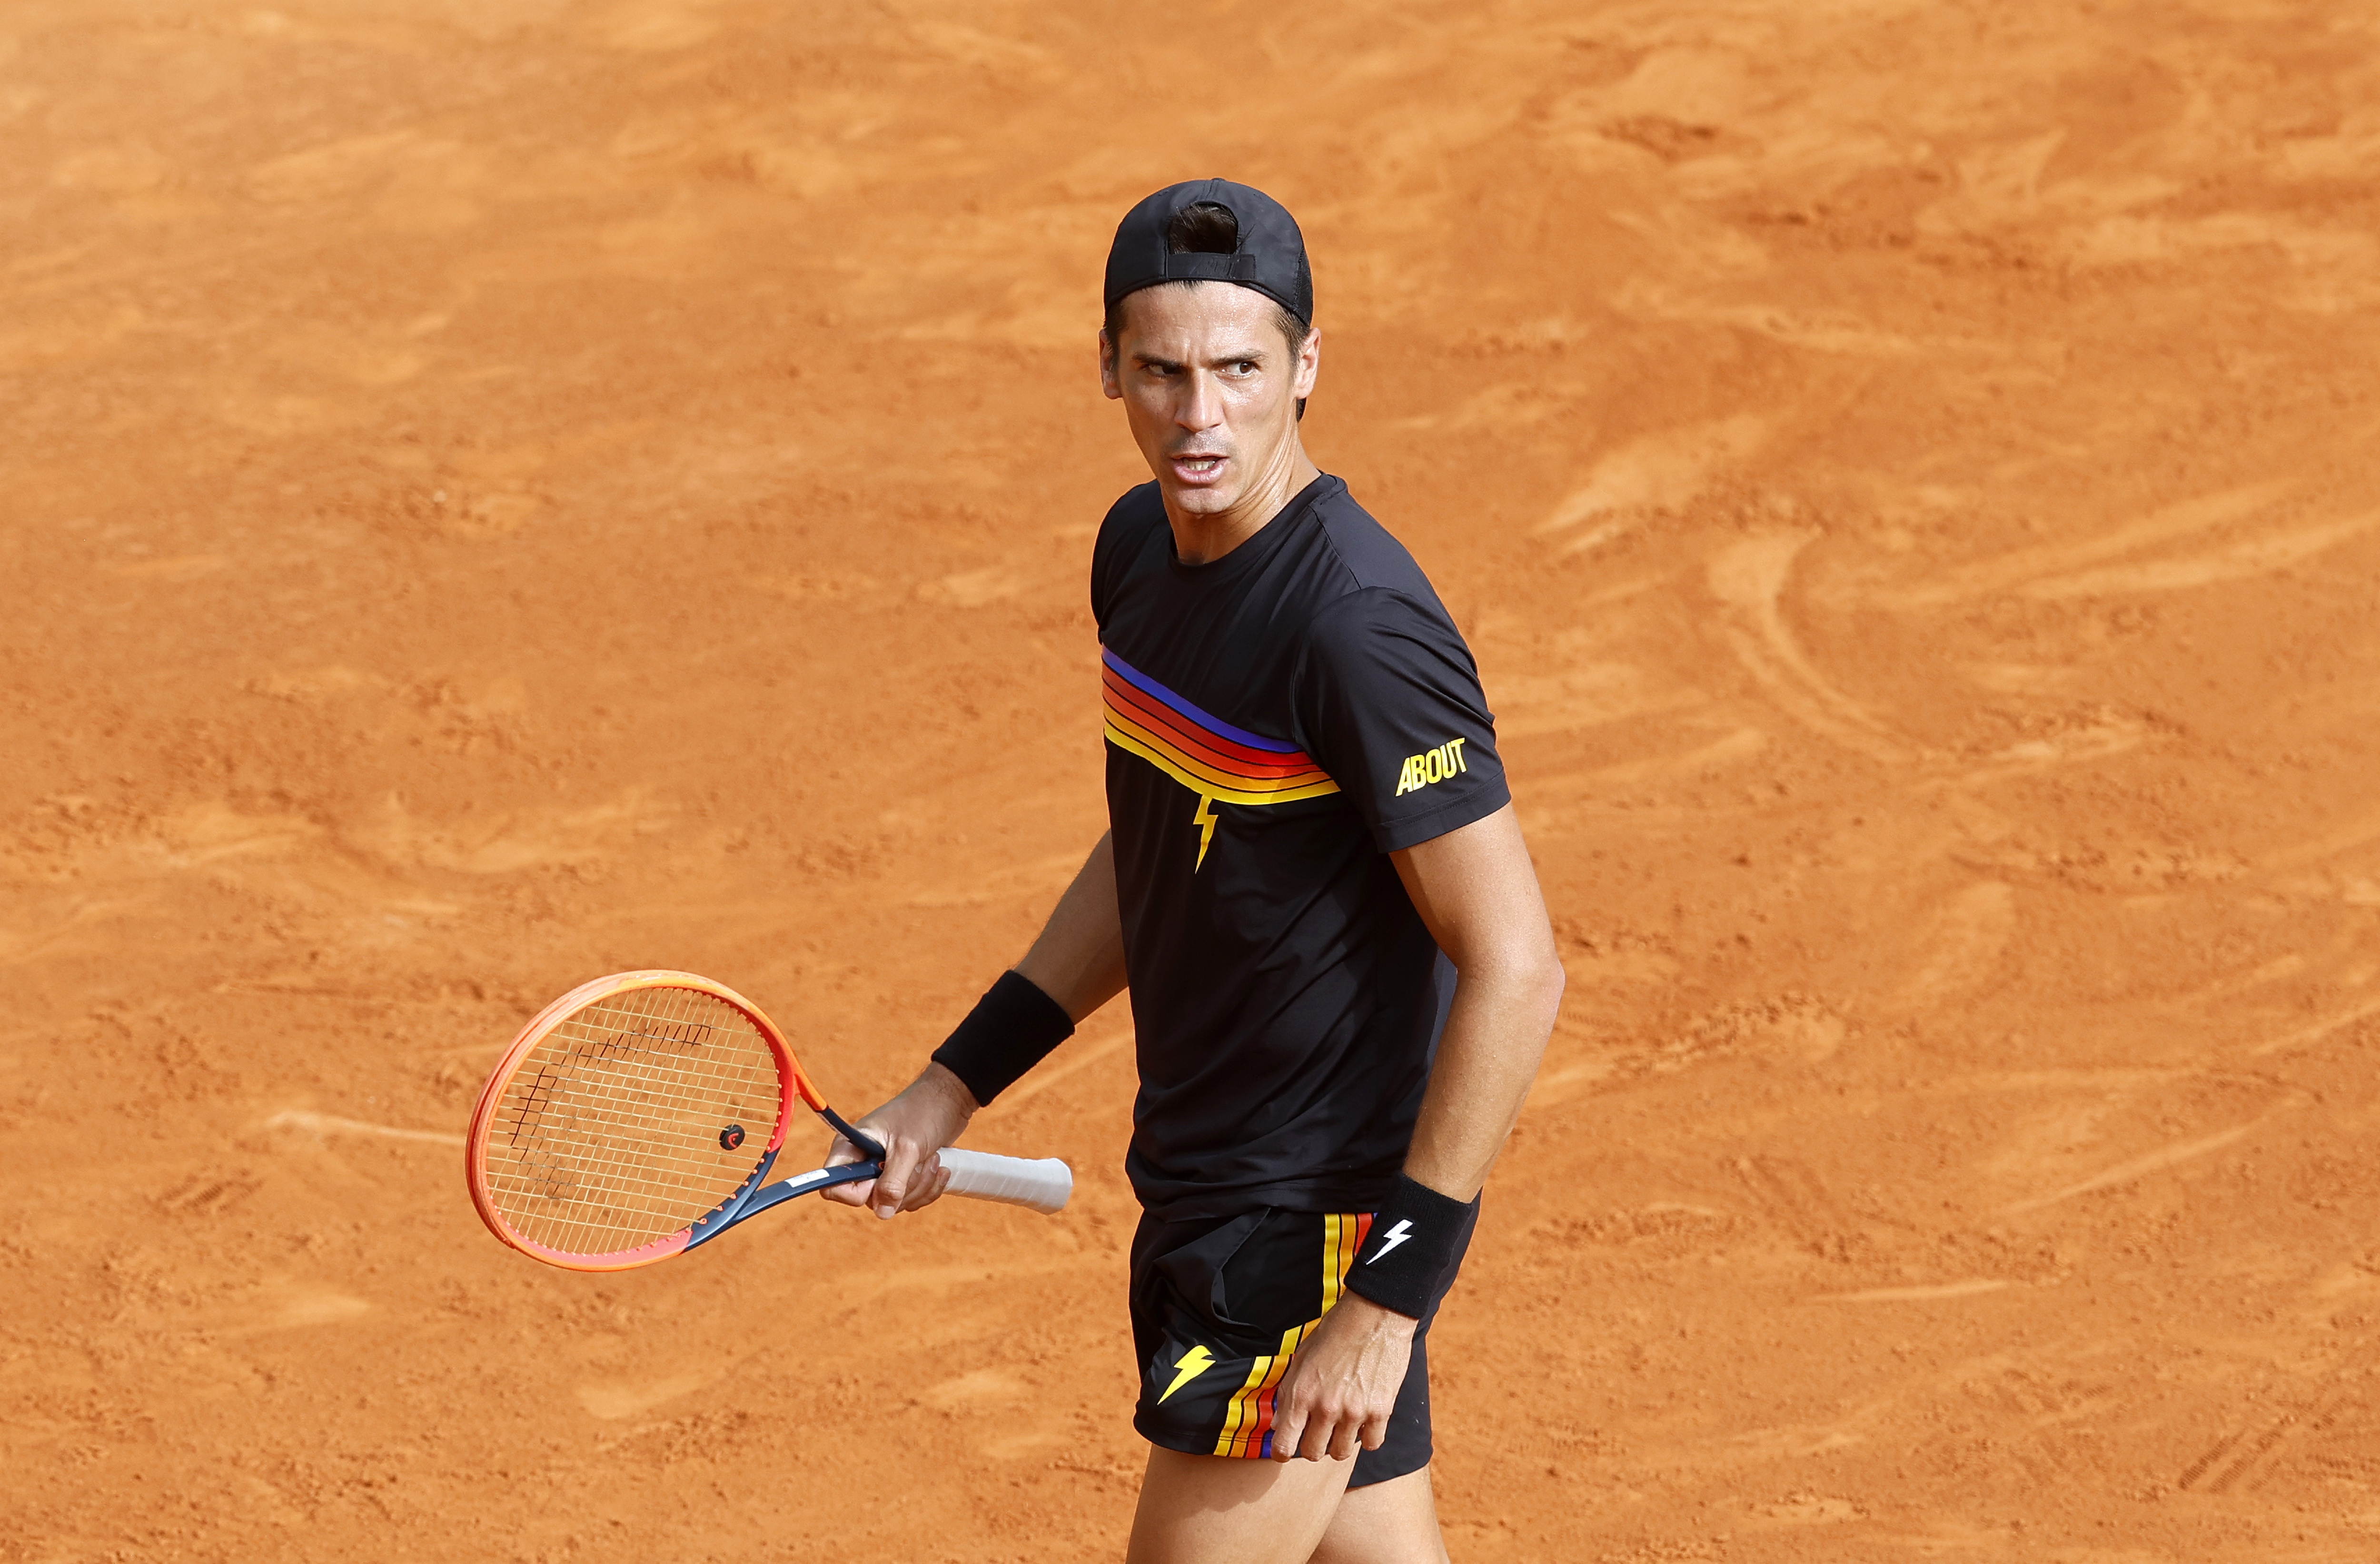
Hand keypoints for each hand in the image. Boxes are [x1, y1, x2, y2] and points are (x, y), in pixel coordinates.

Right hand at [819, 1062, 978, 1219]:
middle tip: (920, 1162)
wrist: (948, 1102)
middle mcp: (861, 1162)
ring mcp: (881, 1171)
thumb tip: (883, 1213)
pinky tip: (939, 1168)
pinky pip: (909, 1200)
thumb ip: (893, 1182)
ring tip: (933, 1159)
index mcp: (850, 1148)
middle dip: (903, 1188)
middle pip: (869, 1200)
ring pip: (893, 1203)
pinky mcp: (901, 1177)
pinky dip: (927, 1189)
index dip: (855, 1193)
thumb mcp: (907, 1148)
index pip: (832, 1187)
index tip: (880, 1179)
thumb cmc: (923, 1113)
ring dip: (920, 1187)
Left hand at [1267, 1295, 1417, 1461]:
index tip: (1287, 1447)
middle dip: (1312, 1445)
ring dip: (1339, 1442)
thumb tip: (1277, 1424)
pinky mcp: (1380, 1411)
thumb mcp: (1301, 1358)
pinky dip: (1367, 1436)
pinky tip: (1364, 1419)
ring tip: (1342, 1423)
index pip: (1284, 1445)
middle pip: (1312, 1454)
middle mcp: (1326, 1408)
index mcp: (1301, 1394)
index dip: (1282, 1451)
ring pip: (1341, 1453)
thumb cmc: (1335, 1332)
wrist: (1375, 1314)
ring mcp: (1354, 1412)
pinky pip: (1371, 1444)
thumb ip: (1287, 1393)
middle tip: (1318, 1430)